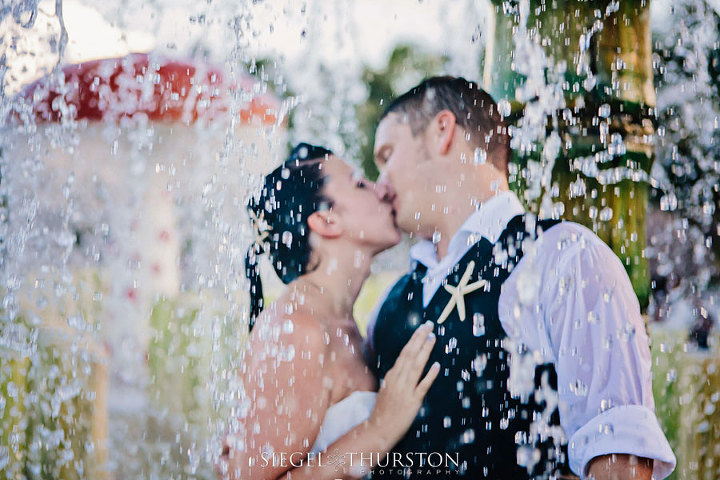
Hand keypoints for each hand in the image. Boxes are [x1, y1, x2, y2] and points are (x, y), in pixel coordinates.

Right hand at [369, 321, 439, 447]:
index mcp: (392, 375)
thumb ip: (394, 376)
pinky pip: (422, 386)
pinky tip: (437, 365)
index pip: (404, 353)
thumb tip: (402, 365)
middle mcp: (397, 380)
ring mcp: (405, 390)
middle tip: (429, 325)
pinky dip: (429, 375)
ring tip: (433, 337)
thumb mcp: (386, 388)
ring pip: (416, 366)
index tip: (422, 328)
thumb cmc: (383, 409)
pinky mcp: (412, 402)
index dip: (414, 339)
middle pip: (410, 355)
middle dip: (420, 338)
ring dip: (425, 351)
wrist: (379, 429)